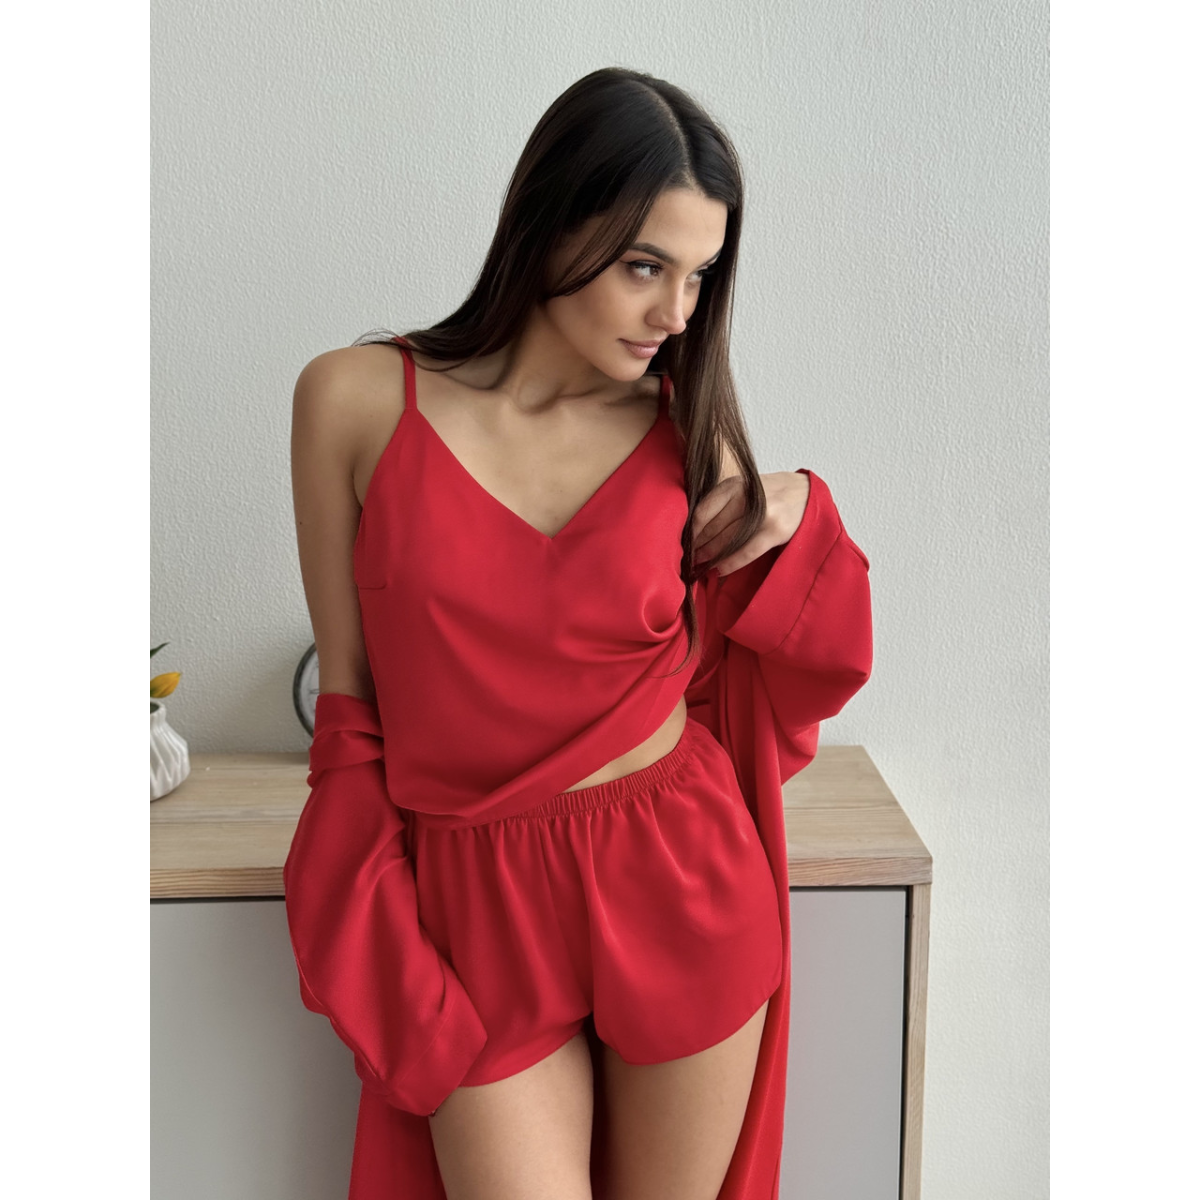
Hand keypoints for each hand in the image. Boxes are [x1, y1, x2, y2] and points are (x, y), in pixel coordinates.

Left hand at [692, 470, 810, 575]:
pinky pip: (745, 552)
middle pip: (712, 529)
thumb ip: (722, 503)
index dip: (690, 533)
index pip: (701, 512)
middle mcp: (746, 497)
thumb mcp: (744, 489)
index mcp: (734, 484)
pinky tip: (720, 570)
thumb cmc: (769, 494)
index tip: (684, 545)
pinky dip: (730, 564)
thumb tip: (693, 532)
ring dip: (711, 557)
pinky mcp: (775, 531)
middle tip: (690, 560)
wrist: (806, 493)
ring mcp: (762, 514)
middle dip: (699, 548)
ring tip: (702, 566)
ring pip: (726, 542)